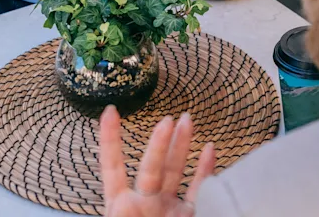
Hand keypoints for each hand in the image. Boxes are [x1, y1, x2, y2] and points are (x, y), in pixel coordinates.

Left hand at [100, 105, 215, 216]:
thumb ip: (125, 212)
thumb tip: (126, 204)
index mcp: (121, 207)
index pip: (113, 166)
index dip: (109, 139)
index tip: (109, 111)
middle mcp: (144, 203)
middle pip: (151, 166)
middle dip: (159, 142)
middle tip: (167, 119)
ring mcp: (167, 208)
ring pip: (174, 171)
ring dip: (181, 145)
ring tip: (186, 119)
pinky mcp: (187, 216)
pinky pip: (197, 189)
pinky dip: (205, 170)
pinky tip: (209, 149)